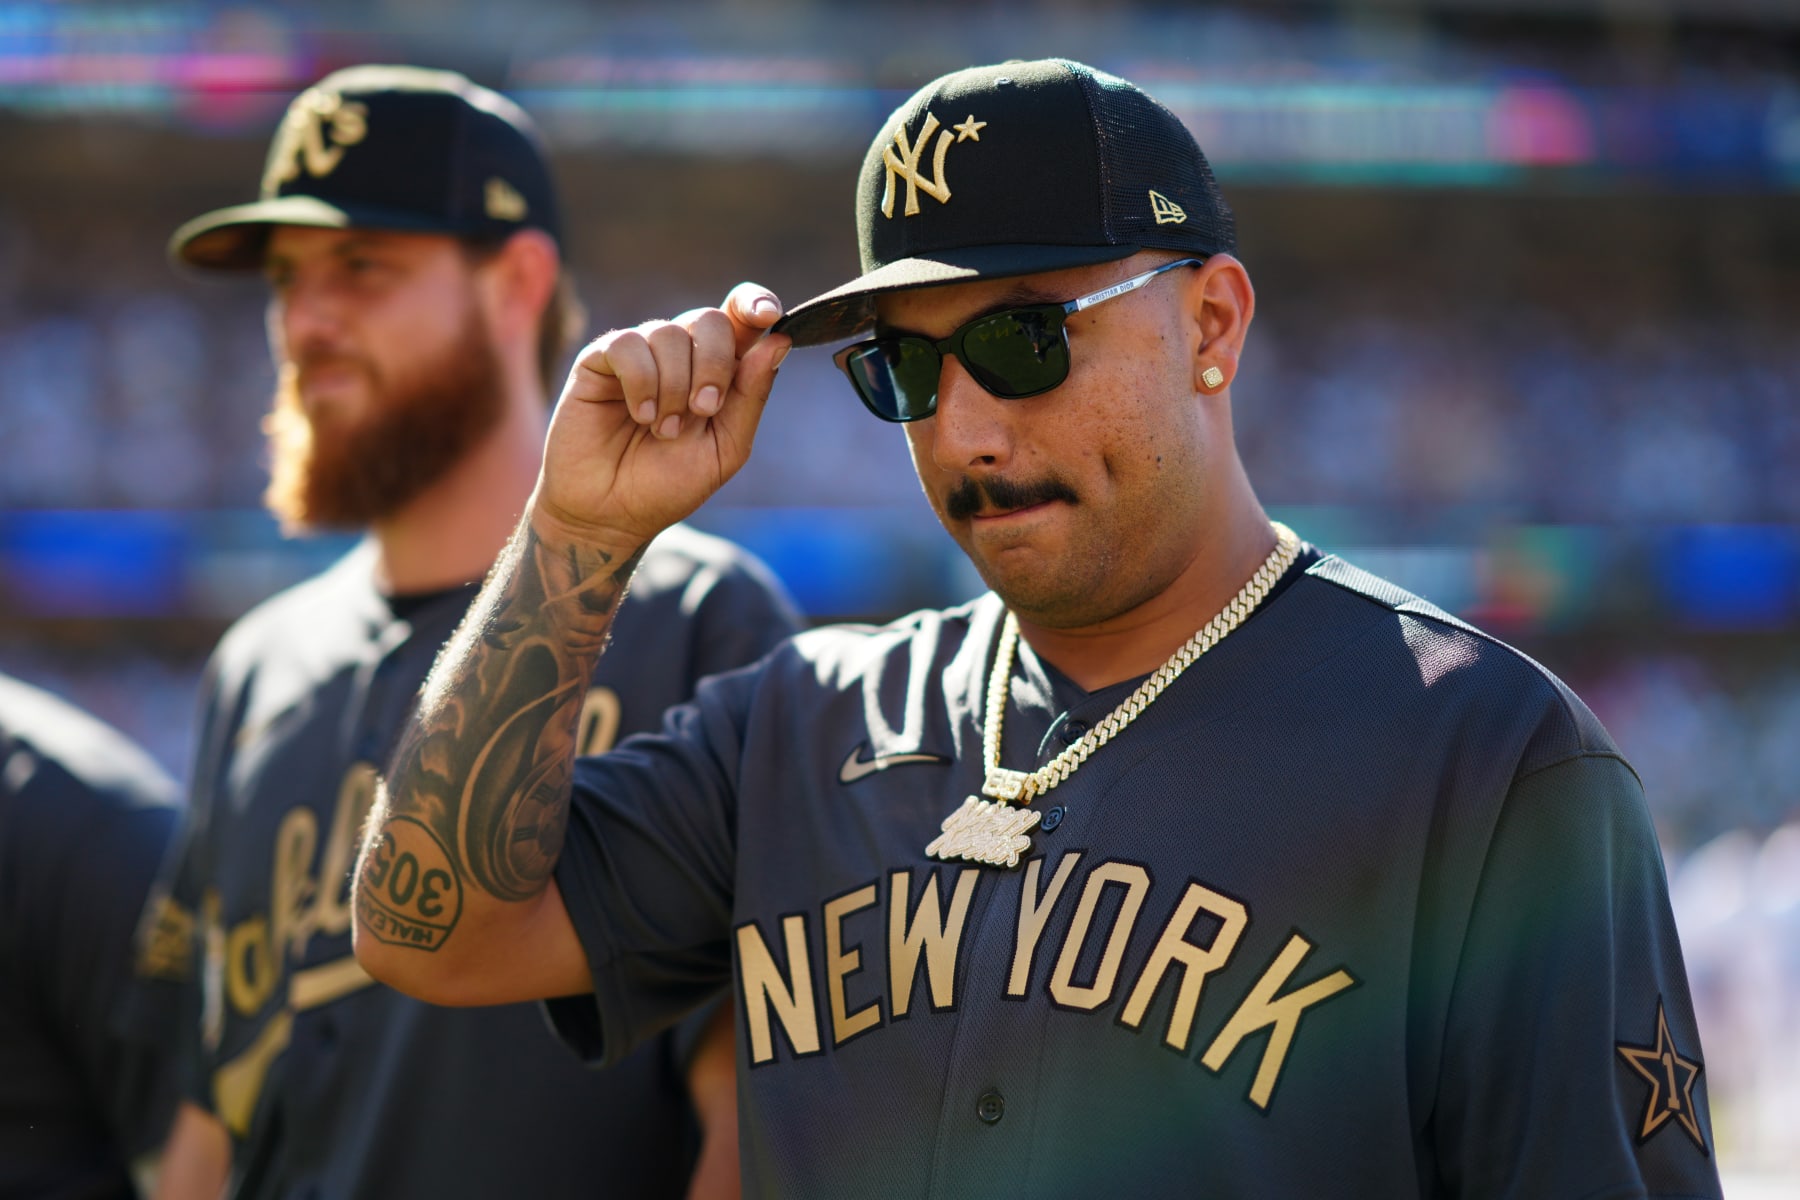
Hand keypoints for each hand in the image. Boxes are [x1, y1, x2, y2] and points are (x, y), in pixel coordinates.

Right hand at [534, 282, 788, 547]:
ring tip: (664, 430)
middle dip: (715, 365)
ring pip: (670, 333)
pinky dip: (641, 382)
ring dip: (674, 387)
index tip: (769, 316)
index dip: (754, 304)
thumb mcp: (725, 448)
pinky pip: (628, 344)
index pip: (740, 317)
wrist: (610, 514)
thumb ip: (751, 397)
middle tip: (704, 410)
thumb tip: (778, 342)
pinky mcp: (599, 360)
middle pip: (711, 320)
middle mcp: (680, 355)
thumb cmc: (667, 485)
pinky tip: (641, 414)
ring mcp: (639, 354)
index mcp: (716, 371)